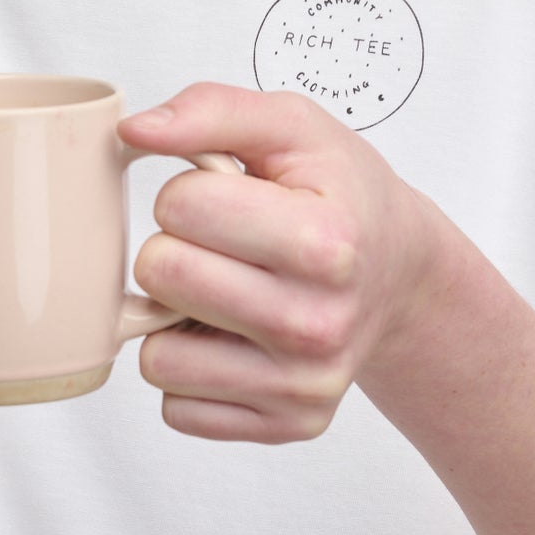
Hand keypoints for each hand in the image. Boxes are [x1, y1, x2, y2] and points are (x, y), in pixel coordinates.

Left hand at [116, 83, 440, 443]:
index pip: (180, 206)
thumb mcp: (291, 125)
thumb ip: (210, 110)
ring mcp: (304, 385)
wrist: (399, 270)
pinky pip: (177, 407)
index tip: (230, 194)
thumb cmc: (341, 191)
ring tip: (227, 286)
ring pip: (156, 358)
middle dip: (176, 245)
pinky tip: (234, 335)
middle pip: (161, 275)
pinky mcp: (287, 424)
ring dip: (176, 316)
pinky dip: (192, 368)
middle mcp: (318, 323)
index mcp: (326, 241)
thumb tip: (135, 131)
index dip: (190, 189)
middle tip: (224, 241)